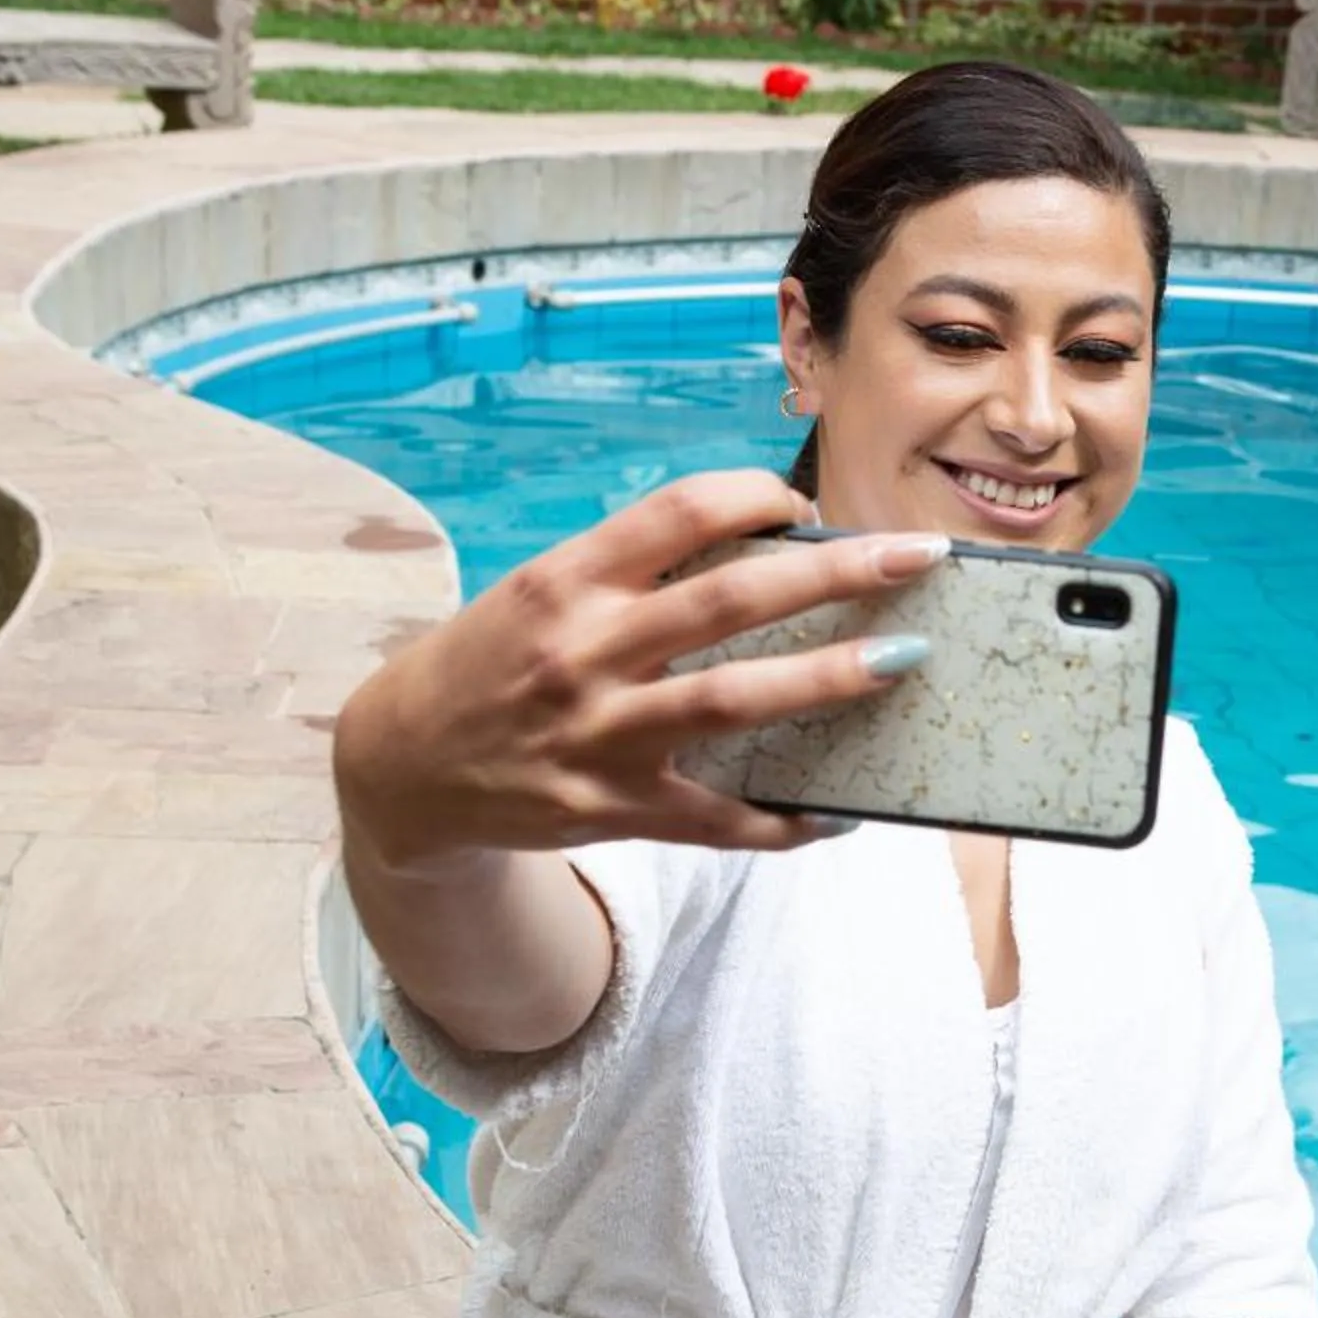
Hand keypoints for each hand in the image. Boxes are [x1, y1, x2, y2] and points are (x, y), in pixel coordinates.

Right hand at [334, 470, 952, 871]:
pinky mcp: (613, 810)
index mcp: (567, 580)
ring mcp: (601, 735)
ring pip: (737, 702)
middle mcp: (585, 651)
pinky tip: (842, 813)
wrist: (400, 768)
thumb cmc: (491, 664)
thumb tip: (761, 544)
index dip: (757, 495)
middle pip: (731, 599)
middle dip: (837, 573)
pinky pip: (720, 820)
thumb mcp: (540, 594)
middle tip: (916, 555)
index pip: (679, 512)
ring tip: (902, 661)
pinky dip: (787, 822)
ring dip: (829, 680)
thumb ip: (633, 572)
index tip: (808, 503)